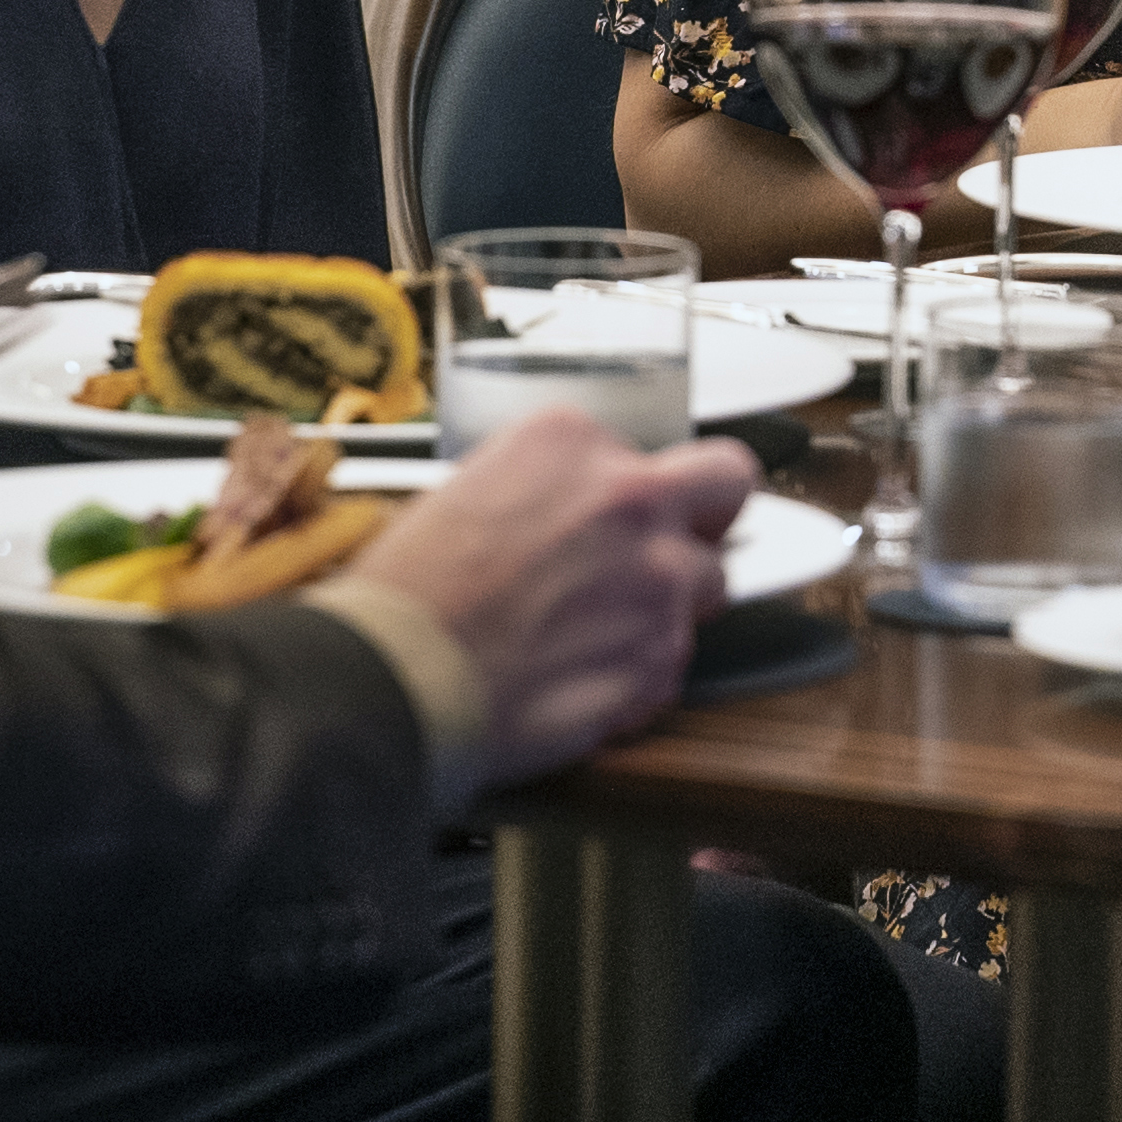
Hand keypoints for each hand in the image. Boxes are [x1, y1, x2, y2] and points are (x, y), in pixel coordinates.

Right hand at [346, 414, 755, 783]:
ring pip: (704, 587)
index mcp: (575, 442)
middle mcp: (631, 498)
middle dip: (706, 520)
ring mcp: (657, 579)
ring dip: (663, 607)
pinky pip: (671, 663)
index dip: (649, 488)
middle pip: (726, 492)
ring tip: (589, 635)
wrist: (395, 676)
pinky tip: (575, 679)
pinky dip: (636, 675)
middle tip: (668, 550)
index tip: (629, 514)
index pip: (659, 443)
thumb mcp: (473, 488)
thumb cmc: (411, 594)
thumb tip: (589, 510)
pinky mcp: (657, 658)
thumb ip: (557, 486)